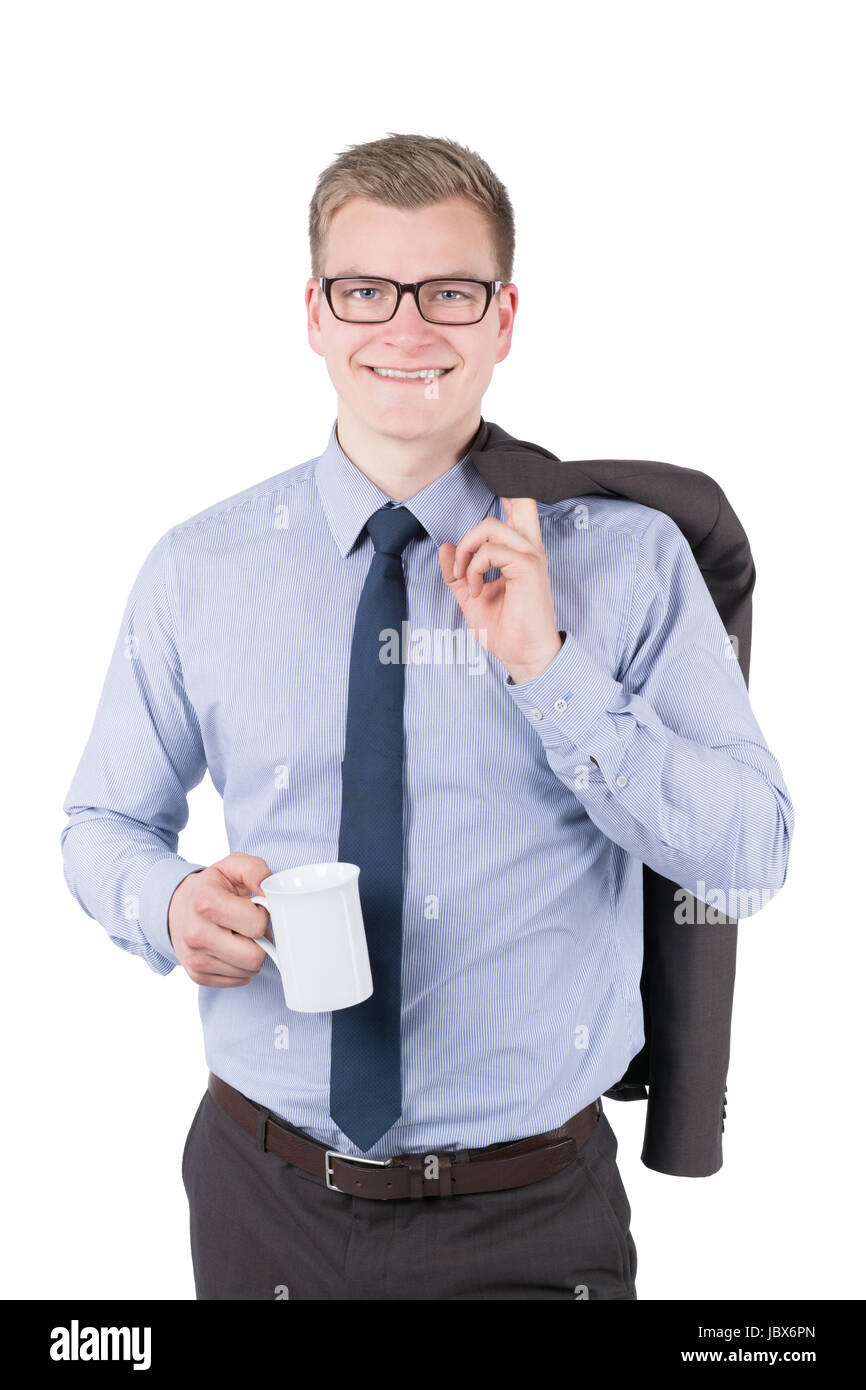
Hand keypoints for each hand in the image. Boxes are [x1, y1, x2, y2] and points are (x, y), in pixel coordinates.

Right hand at [167, 852, 272, 986]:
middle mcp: (196, 935)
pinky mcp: (198, 976)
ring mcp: (195, 959)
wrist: (176, 907)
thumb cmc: (210, 888)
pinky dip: (241, 966)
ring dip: (251, 954)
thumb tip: (268, 888)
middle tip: (250, 927)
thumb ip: (255, 870)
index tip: (253, 908)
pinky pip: (239, 980)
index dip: (263, 916)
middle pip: (254, 957)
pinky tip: (232, 949)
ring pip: (249, 971)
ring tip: (239, 936)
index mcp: (206, 904)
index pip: (257, 925)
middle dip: (261, 941)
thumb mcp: (231, 866)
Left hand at [438, 497, 563, 683]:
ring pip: (489, 526)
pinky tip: (474, 589)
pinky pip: (489, 550)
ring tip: (466, 579)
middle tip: (466, 556)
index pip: (522, 506)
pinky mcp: (528, 567)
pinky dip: (473, 568)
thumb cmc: (504, 629)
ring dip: (466, 552)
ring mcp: (531, 556)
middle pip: (517, 500)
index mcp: (521, 552)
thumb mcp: (471, 597)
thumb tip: (444, 546)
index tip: (493, 477)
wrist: (522, 655)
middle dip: (486, 510)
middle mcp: (530, 549)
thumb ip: (457, 572)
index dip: (510, 487)